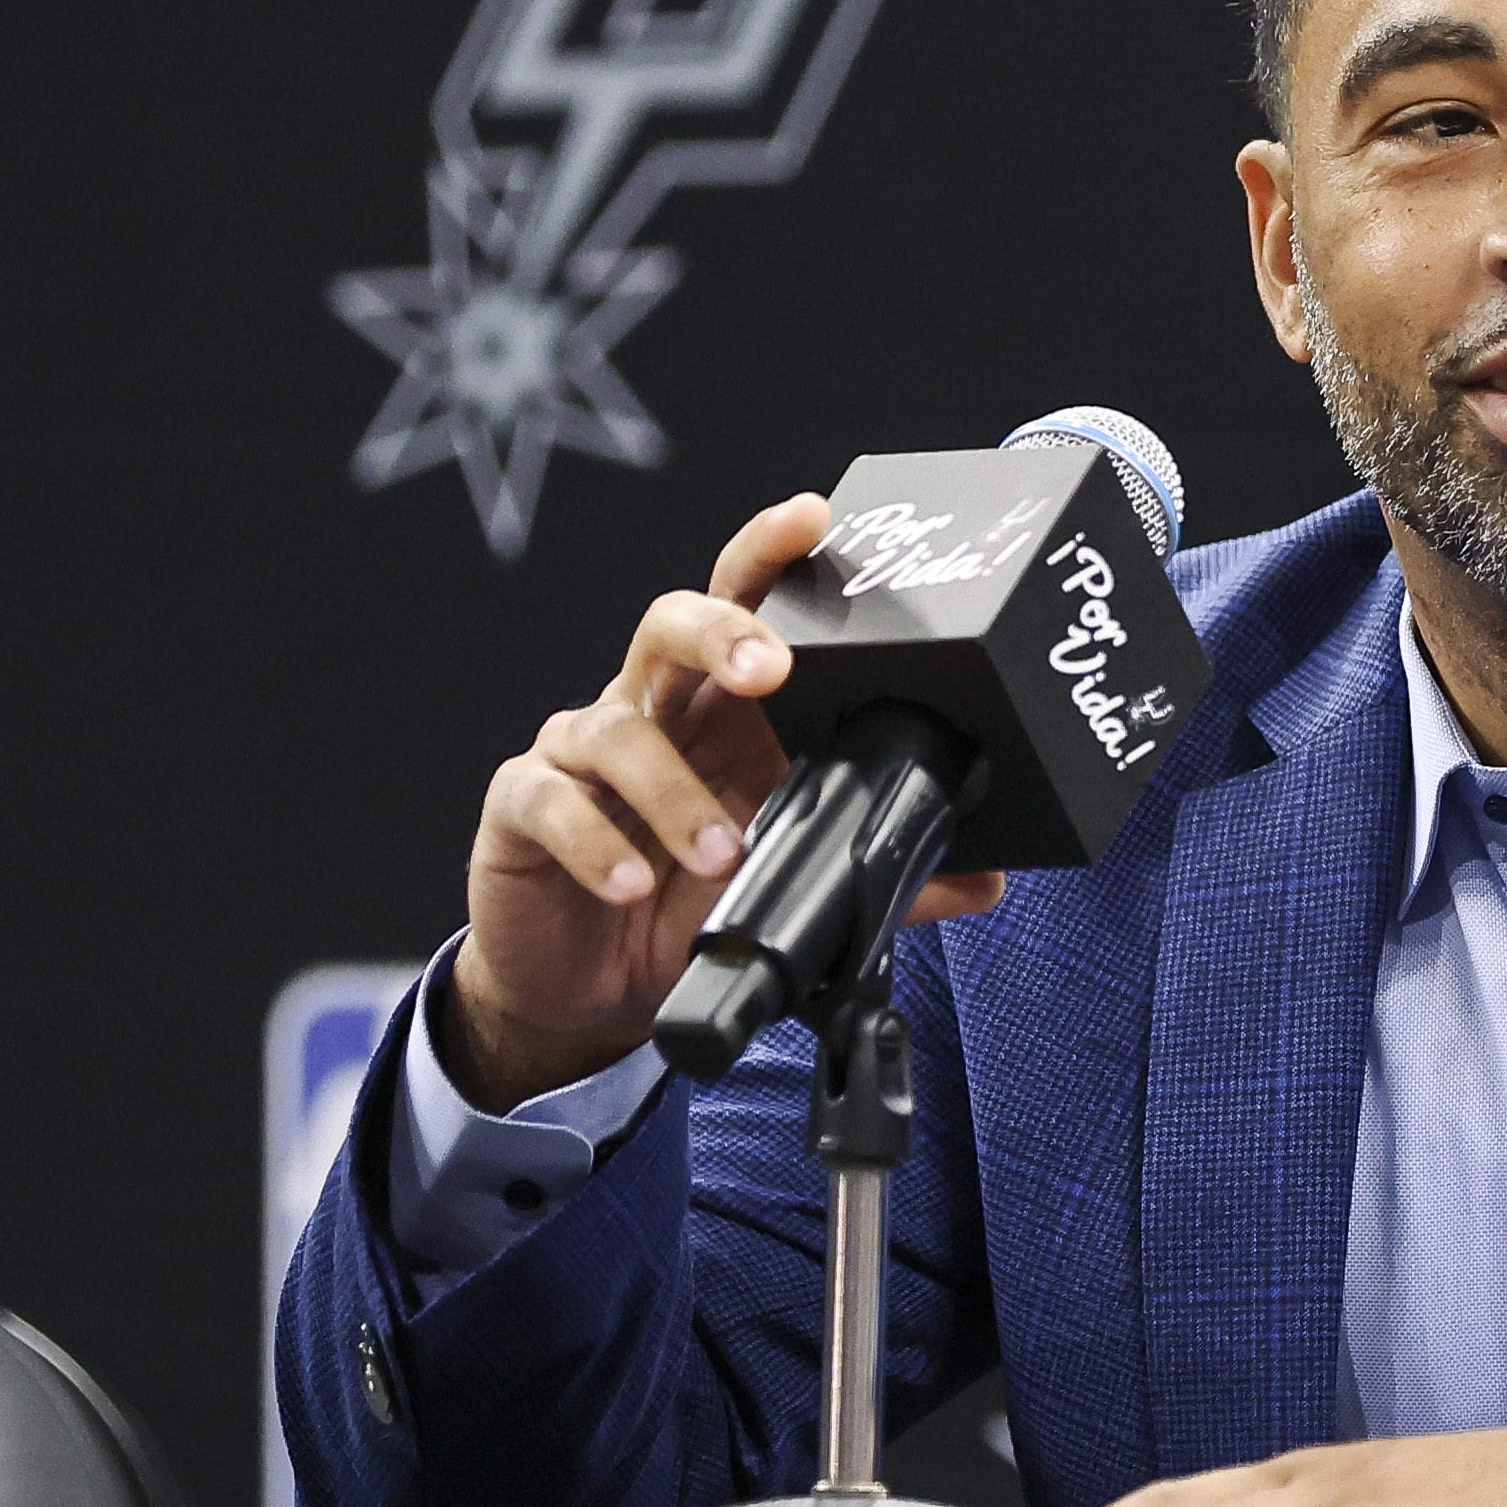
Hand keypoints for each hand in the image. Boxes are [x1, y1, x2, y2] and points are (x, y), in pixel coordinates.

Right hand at [449, 492, 1004, 1108]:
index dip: (773, 555)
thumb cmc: (690, 908)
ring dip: (672, 790)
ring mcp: (579, 754)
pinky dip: (595, 842)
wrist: (590, 989)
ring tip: (721, 854)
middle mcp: (650, 709)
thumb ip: (880, 875)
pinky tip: (630, 882)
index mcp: (721, 710)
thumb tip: (983, 875)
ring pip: (613, 726)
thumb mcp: (790, 887)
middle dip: (721, 633)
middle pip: (669, 626)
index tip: (817, 518)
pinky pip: (548, 801)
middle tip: (767, 670)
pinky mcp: (522, 808)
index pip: (746, 608)